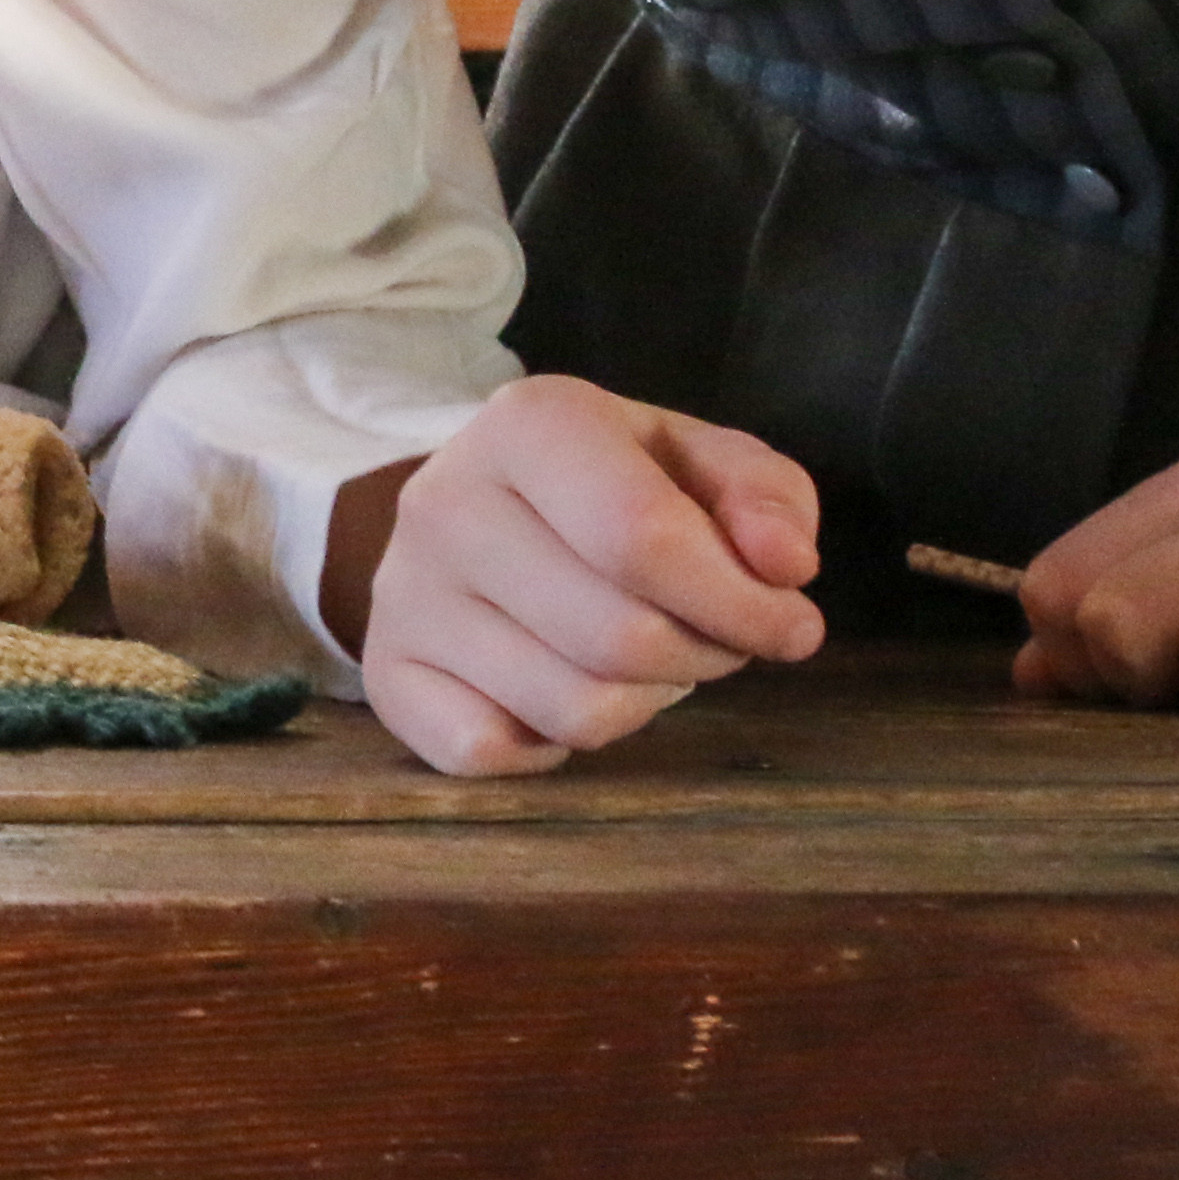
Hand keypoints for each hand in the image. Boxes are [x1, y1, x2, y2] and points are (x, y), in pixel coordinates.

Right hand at [353, 373, 824, 775]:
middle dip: (704, 656)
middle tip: (714, 639)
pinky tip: (559, 689)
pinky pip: (494, 754)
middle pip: (619, 637)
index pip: (641, 537)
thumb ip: (764, 497)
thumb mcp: (698, 461)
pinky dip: (552, 747)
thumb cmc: (612, 485)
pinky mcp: (385, 672)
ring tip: (639, 659)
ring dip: (642, 703)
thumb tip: (784, 568)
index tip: (793, 625)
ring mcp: (403, 594)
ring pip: (572, 710)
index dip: (742, 603)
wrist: (480, 504)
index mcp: (527, 425)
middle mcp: (444, 502)